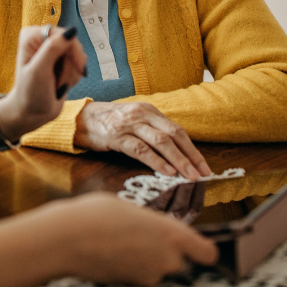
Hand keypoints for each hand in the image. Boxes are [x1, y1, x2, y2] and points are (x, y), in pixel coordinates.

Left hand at [0, 26, 87, 139]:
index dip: (74, 51)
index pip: (64, 34)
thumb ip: (53, 49)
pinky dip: (74, 77)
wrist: (33, 113)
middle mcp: (42, 39)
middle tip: (59, 82)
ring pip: (78, 55)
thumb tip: (71, 30)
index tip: (78, 68)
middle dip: (71, 66)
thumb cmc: (30, 94)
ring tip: (57, 85)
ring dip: (72, 74)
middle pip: (73, 45)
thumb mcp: (39, 71)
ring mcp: (52, 50)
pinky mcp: (61, 61)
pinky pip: (78, 64)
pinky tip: (62, 85)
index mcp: (32, 36)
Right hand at [42, 191, 217, 286]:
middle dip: (164, 251)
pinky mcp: (131, 286)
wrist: (65, 239)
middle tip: (140, 237)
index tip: (196, 246)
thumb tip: (152, 229)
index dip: (203, 249)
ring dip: (146, 259)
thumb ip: (150, 222)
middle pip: (179, 260)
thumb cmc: (94, 215)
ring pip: (157, 268)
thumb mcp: (127, 207)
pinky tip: (111, 253)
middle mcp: (166, 259)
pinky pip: (139, 275)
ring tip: (120, 242)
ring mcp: (149, 276)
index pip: (207, 252)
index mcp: (171, 233)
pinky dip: (130, 267)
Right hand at [74, 101, 211, 179]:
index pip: (177, 130)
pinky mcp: (117, 137)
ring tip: (189, 175)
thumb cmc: (111, 123)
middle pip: (173, 135)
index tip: (204, 167)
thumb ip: (153, 131)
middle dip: (190, 156)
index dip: (193, 149)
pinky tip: (166, 171)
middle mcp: (142, 114)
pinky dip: (156, 160)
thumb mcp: (135, 121)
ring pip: (161, 142)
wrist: (81, 119)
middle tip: (202, 174)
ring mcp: (130, 125)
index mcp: (150, 110)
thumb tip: (178, 154)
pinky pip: (141, 149)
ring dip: (178, 160)